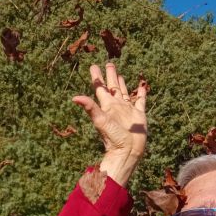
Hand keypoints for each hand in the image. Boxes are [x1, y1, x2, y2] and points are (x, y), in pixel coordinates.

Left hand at [73, 63, 147, 186]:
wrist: (127, 150)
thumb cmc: (113, 137)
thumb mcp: (100, 120)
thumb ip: (90, 108)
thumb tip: (74, 97)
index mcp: (107, 106)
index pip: (100, 88)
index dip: (97, 77)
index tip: (93, 66)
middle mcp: (116, 106)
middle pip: (112, 87)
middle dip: (110, 76)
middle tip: (108, 64)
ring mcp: (127, 110)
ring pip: (124, 92)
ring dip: (121, 83)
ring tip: (119, 74)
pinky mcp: (139, 114)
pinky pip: (140, 100)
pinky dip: (140, 93)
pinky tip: (141, 87)